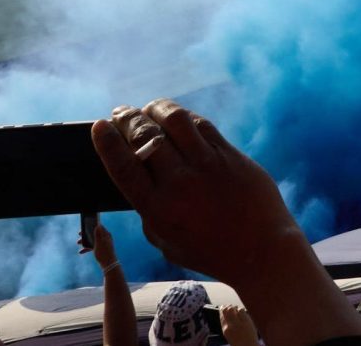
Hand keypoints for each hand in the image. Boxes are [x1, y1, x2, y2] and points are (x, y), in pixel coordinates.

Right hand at [92, 100, 317, 292]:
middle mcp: (180, 183)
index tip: (99, 126)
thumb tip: (138, 179)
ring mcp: (207, 165)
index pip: (124, 167)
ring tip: (149, 109)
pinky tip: (178, 118)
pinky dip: (185, 117)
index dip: (107, 142)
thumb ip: (149, 212)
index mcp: (158, 209)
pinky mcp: (230, 155)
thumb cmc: (211, 251)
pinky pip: (202, 125)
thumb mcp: (166, 241)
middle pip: (145, 136)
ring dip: (156, 108)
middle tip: (121, 113)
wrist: (261, 251)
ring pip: (174, 120)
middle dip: (127, 118)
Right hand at [220, 303, 259, 345]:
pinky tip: (241, 311)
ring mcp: (239, 322)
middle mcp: (230, 325)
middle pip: (227, 311)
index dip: (221, 311)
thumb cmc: (239, 342)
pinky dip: (240, 309)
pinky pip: (241, 310)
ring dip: (234, 307)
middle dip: (227, 307)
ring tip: (235, 308)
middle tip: (229, 306)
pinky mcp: (246, 321)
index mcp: (225, 330)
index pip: (221, 317)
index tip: (222, 308)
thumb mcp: (229, 335)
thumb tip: (226, 316)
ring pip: (233, 309)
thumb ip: (227, 326)